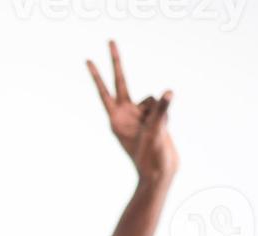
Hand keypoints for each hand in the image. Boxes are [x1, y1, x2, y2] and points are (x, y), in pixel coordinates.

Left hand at [87, 41, 177, 183]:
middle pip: (121, 82)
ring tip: (155, 131)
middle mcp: (126, 114)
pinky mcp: (153, 118)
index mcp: (116, 119)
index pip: (105, 92)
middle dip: (116, 62)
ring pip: (150, 98)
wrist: (160, 173)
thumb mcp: (154, 132)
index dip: (97, 75)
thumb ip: (160, 110)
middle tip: (109, 39)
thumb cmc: (149, 157)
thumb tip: (168, 92)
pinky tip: (164, 130)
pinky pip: (161, 106)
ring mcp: (139, 115)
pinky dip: (166, 115)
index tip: (88, 60)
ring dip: (157, 111)